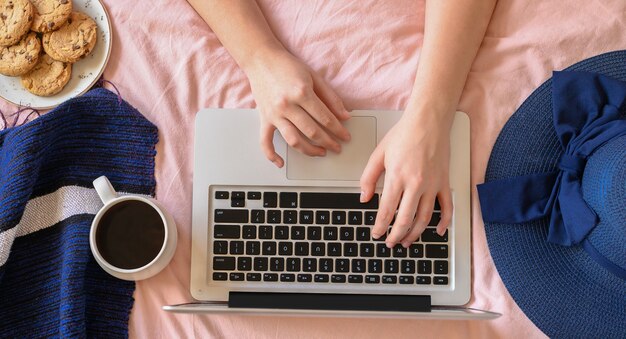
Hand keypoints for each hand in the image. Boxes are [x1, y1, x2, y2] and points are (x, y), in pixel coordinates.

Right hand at [244, 49, 350, 166]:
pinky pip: (265, 141)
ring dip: (309, 150)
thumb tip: (345, 116)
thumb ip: (331, 97)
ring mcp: (274, 114)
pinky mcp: (263, 118)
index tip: (346, 136)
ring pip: (293, 140)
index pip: (325, 118)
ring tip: (320, 152)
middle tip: (337, 147)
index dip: (338, 130)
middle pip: (312, 132)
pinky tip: (281, 163)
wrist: (261, 59)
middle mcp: (287, 105)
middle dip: (328, 142)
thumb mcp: (314, 77)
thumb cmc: (288, 66)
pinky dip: (272, 155)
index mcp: (301, 93)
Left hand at [359, 108, 452, 247]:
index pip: (387, 210)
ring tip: (407, 241)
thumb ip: (368, 178)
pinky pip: (447, 207)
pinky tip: (437, 231)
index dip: (381, 227)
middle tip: (390, 243)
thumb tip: (364, 198)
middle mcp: (416, 184)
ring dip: (415, 234)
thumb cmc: (404, 134)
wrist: (428, 121)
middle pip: (405, 219)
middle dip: (396, 235)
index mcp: (397, 177)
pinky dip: (444, 222)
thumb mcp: (378, 154)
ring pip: (425, 218)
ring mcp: (432, 185)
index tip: (376, 234)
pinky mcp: (444, 183)